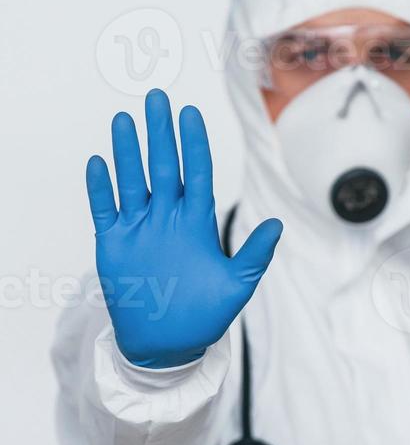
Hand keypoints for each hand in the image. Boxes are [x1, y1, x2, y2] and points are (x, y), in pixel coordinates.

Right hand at [86, 89, 281, 368]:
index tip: (190, 114)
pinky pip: (106, 210)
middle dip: (160, 134)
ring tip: (125, 120)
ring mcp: (139, 229)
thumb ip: (254, 255)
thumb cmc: (204, 316)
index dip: (193, 144)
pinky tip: (98, 163)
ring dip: (128, 152)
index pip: (196, 173)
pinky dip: (100, 188)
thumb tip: (276, 225)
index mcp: (196, 223)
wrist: (167, 345)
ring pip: (132, 181)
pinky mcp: (114, 245)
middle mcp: (167, 219)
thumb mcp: (236, 286)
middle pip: (163, 167)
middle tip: (157, 98)